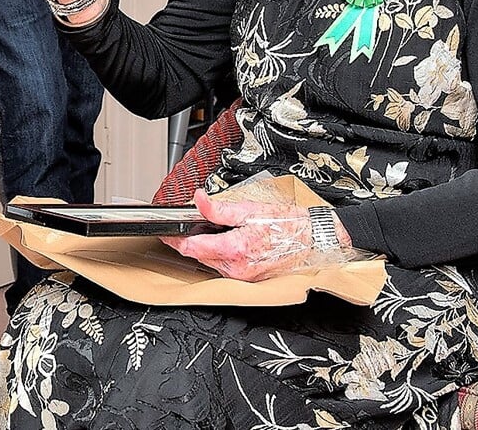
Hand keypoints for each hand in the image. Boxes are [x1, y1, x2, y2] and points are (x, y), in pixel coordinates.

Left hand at [164, 191, 341, 280]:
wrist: (313, 239)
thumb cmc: (286, 224)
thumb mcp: (249, 210)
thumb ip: (219, 209)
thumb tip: (198, 200)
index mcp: (234, 250)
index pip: (192, 248)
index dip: (175, 238)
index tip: (165, 230)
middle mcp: (236, 268)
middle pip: (198, 255)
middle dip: (187, 240)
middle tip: (181, 225)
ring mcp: (242, 275)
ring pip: (209, 261)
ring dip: (202, 246)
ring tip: (204, 229)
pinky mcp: (247, 276)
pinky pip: (223, 265)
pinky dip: (217, 252)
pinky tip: (221, 239)